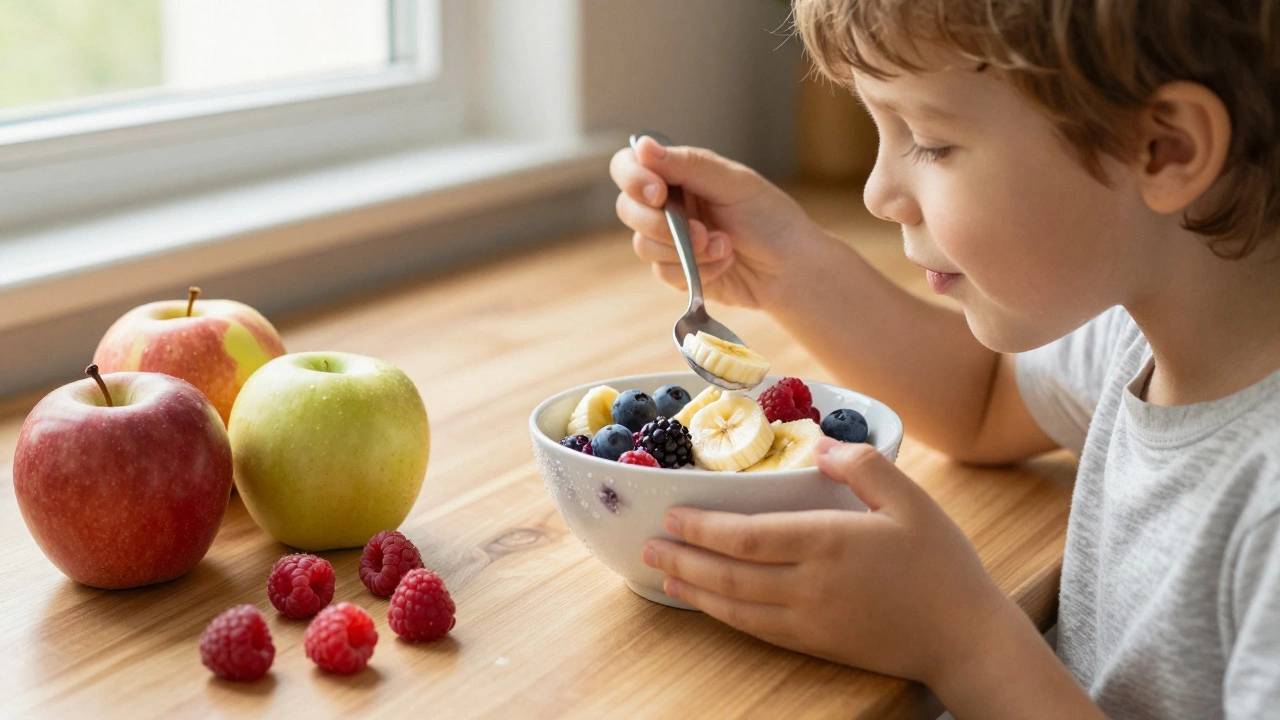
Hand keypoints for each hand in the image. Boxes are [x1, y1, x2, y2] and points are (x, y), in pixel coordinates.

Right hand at [608, 137, 823, 309]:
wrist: (792, 269)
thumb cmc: (770, 218)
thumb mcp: (734, 184)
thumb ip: (688, 165)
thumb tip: (643, 146)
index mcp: (680, 173)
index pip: (629, 166)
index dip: (633, 178)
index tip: (658, 193)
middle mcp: (669, 204)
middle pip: (628, 209)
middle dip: (659, 224)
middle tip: (697, 231)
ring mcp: (671, 239)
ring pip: (643, 245)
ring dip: (684, 250)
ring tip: (723, 246)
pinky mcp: (677, 271)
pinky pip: (663, 272)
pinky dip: (696, 270)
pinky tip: (724, 263)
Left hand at [641, 438, 1012, 685]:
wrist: (965, 638)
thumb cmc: (942, 566)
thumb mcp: (912, 500)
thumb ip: (863, 464)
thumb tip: (818, 445)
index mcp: (829, 543)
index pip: (748, 537)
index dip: (703, 526)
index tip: (672, 513)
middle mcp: (810, 586)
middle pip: (729, 574)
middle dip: (683, 557)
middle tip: (648, 543)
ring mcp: (810, 621)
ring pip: (735, 606)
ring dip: (693, 589)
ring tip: (662, 572)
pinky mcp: (816, 644)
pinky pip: (756, 629)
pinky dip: (723, 615)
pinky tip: (707, 604)